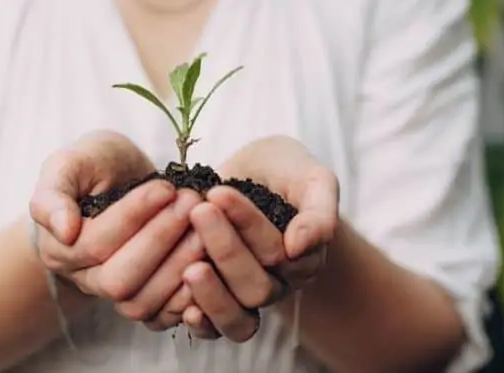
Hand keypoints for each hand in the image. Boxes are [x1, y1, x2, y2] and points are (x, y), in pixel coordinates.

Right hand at [29, 130, 204, 323]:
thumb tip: (63, 230)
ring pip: (140, 302)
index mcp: (60, 246)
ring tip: (204, 227)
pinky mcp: (146, 300)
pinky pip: (163, 315)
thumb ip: (54, 192)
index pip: (95, 243)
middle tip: (190, 204)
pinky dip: (188, 295)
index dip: (133, 216)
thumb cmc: (95, 166)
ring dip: (178, 265)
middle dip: (159, 241)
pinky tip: (211, 261)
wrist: (119, 179)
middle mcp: (83, 278)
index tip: (165, 187)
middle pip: (119, 279)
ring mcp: (114, 294)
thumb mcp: (70, 162)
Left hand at [175, 136, 338, 341]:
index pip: (278, 252)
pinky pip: (213, 331)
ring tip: (189, 267)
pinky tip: (184, 307)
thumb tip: (299, 247)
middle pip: (257, 288)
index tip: (219, 192)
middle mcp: (278, 283)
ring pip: (238, 318)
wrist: (258, 173)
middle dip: (225, 250)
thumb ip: (320, 211)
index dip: (247, 224)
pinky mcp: (218, 301)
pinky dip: (200, 324)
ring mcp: (247, 296)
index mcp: (304, 257)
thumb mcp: (312, 179)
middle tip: (199, 211)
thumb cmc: (286, 172)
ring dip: (212, 294)